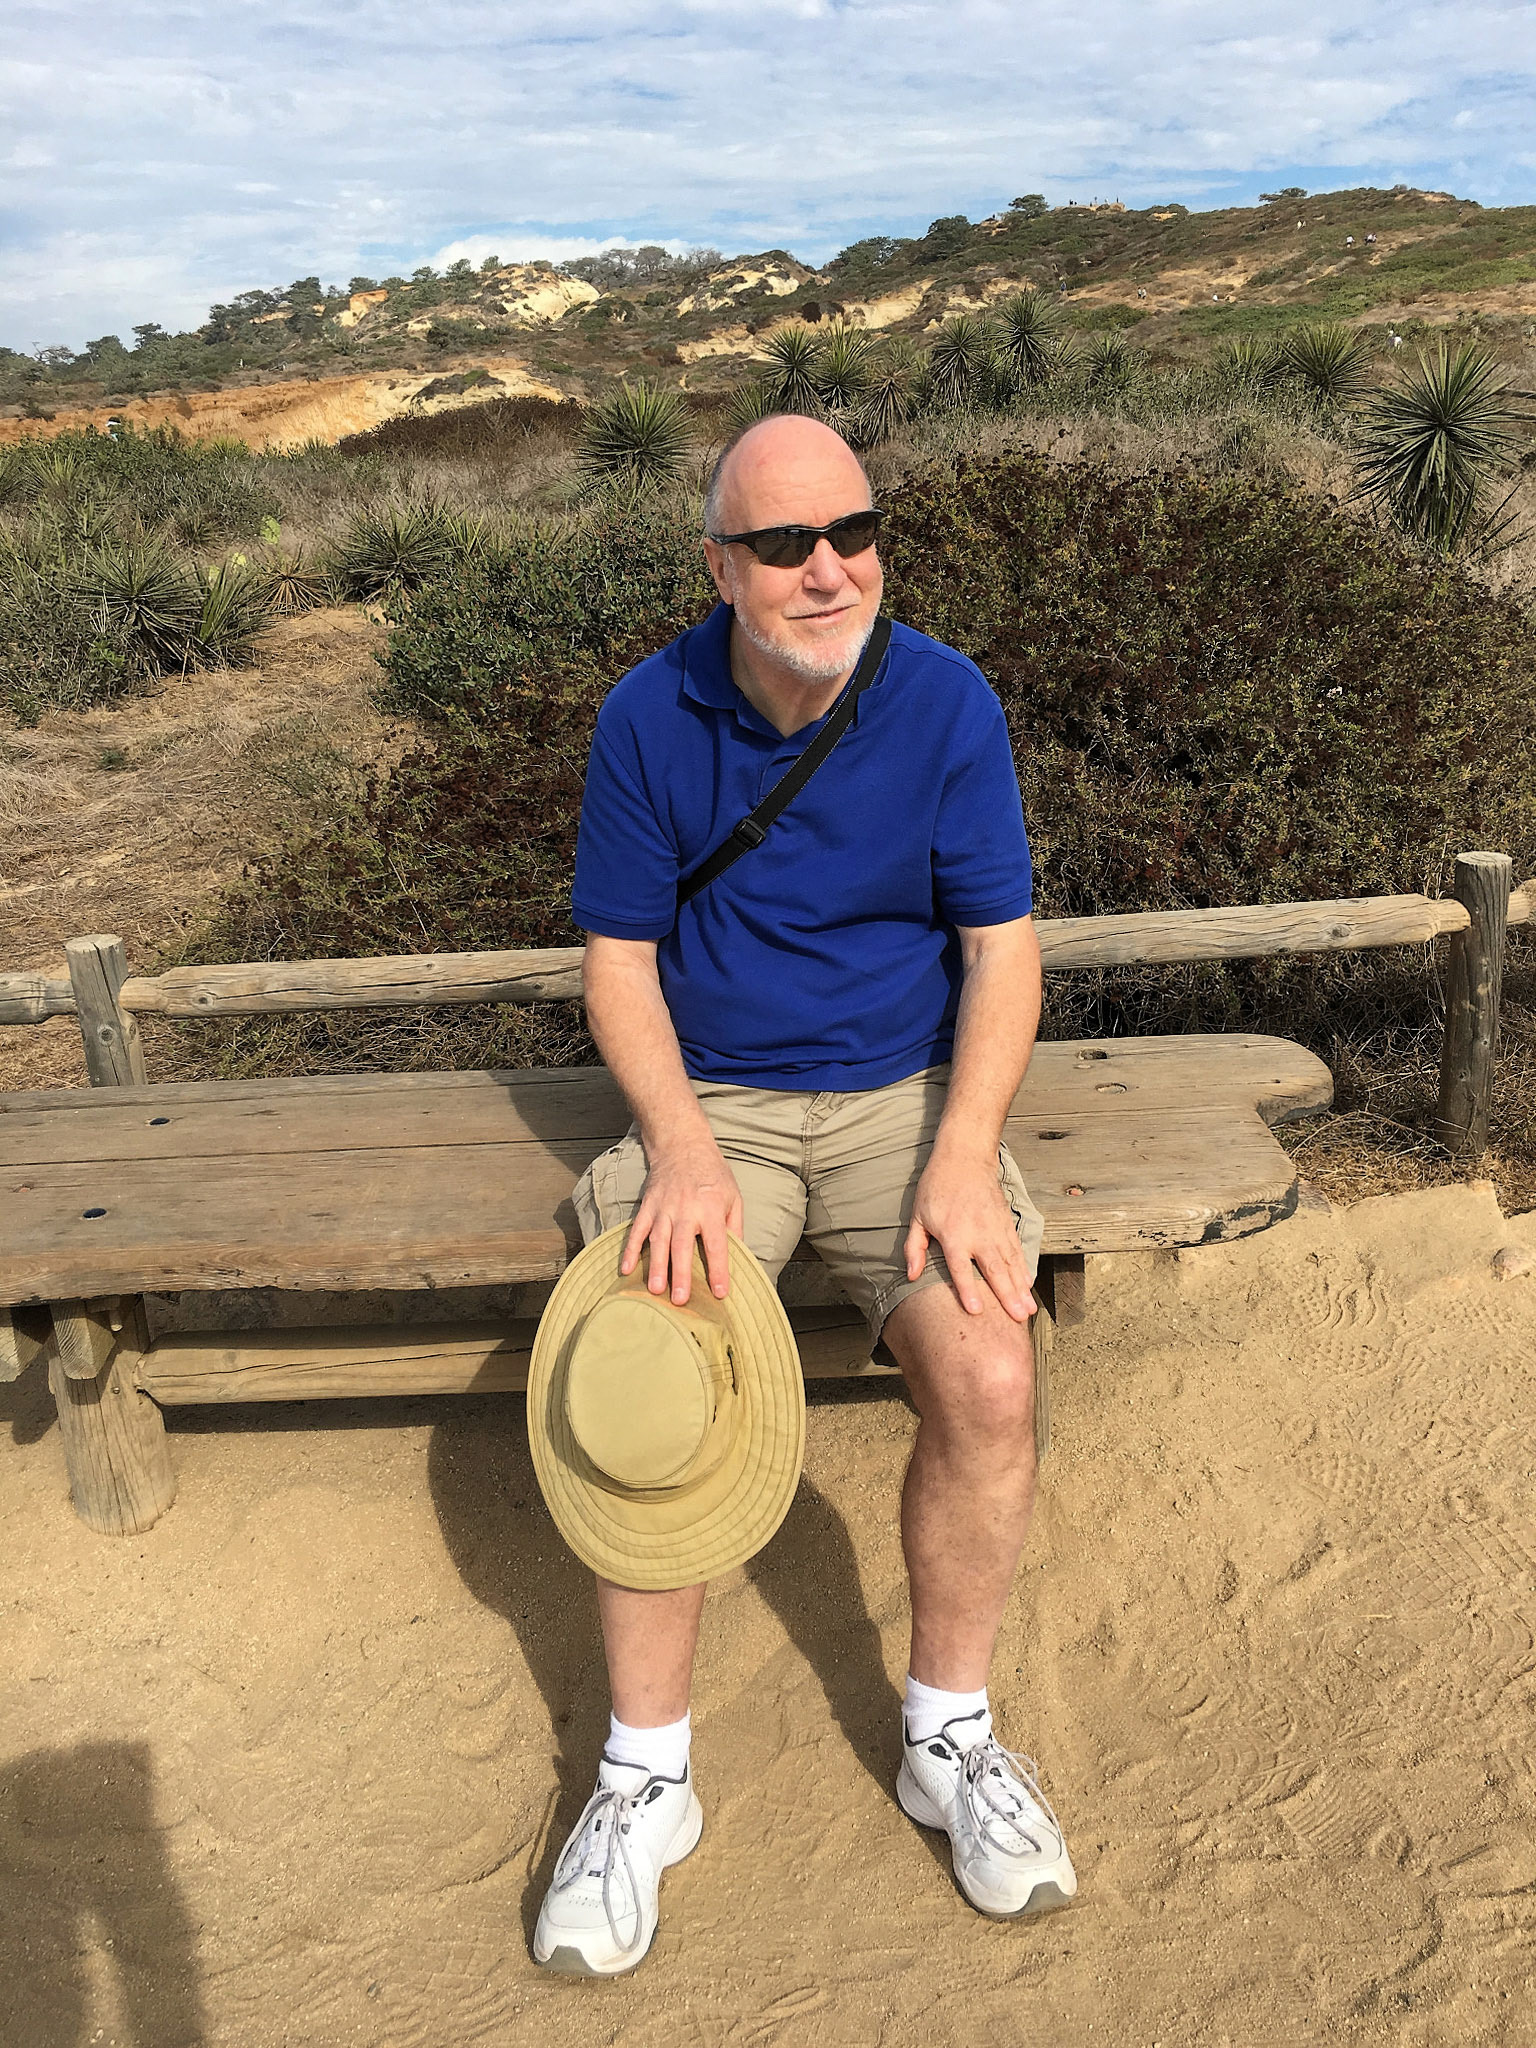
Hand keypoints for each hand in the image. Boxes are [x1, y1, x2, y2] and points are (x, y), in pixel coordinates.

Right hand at [620, 1134, 743, 1305]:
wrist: (683, 1145)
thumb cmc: (713, 1174)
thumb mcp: (734, 1197)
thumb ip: (735, 1227)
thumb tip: (738, 1256)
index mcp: (711, 1208)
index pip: (716, 1244)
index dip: (718, 1269)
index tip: (720, 1293)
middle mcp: (686, 1209)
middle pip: (682, 1245)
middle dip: (681, 1274)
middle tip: (679, 1299)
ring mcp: (663, 1208)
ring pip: (658, 1240)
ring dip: (656, 1266)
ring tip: (655, 1290)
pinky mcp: (648, 1206)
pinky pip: (636, 1230)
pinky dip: (630, 1250)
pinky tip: (625, 1269)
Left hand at [904, 1146, 1036, 1322]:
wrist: (966, 1157)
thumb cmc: (937, 1187)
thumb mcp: (918, 1215)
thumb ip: (914, 1247)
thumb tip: (911, 1275)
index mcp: (954, 1234)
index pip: (961, 1268)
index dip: (968, 1290)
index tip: (976, 1311)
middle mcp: (978, 1234)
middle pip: (994, 1270)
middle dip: (1007, 1296)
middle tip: (1018, 1318)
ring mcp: (996, 1230)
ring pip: (1010, 1264)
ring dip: (1020, 1288)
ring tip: (1028, 1310)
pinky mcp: (1007, 1224)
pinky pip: (1017, 1252)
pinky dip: (1023, 1270)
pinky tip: (1028, 1286)